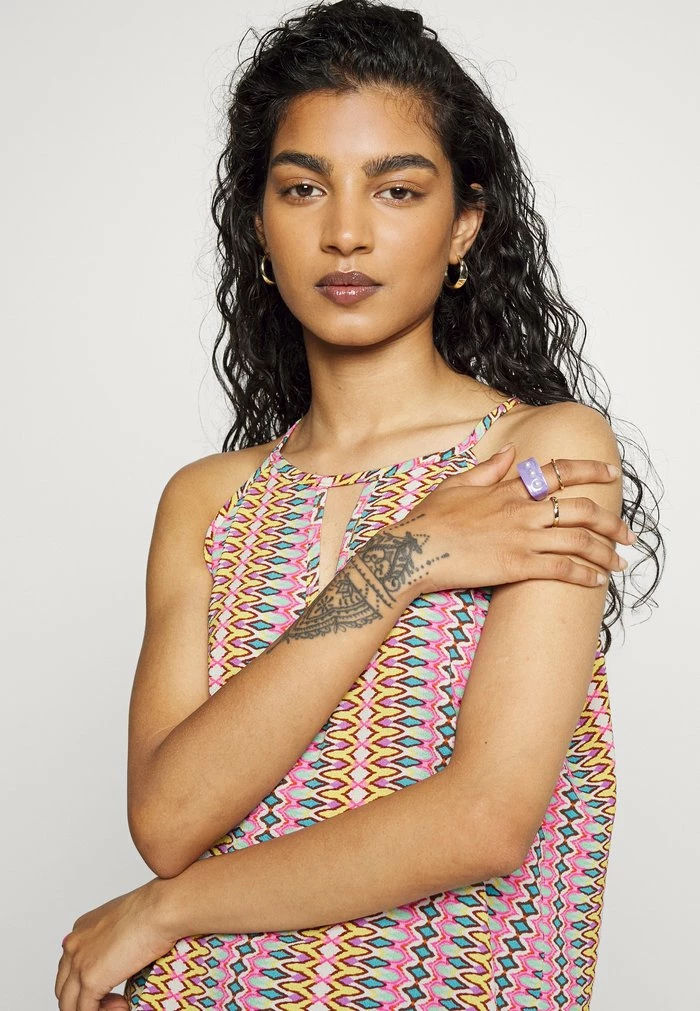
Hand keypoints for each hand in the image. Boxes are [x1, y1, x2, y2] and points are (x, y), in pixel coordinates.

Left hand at [54, 878, 175, 1010]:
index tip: (108, 988)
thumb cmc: (152, 909)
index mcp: (81, 930)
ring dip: (95, 1009)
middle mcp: (73, 946)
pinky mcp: (90, 980)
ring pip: (69, 1004)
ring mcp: (79, 964)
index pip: (70, 968)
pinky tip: (123, 1006)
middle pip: (65, 988)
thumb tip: (121, 957)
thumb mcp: (123, 922)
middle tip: (115, 999)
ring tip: (120, 1005)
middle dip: (85, 1000)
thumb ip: (114, 939)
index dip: (86, 983)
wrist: (158, 909)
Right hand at [390, 444, 632, 595]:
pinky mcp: (517, 566)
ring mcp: (521, 538)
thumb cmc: (429, 520)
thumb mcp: (457, 484)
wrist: (411, 550)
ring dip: (605, 553)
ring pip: (579, 541)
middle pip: (582, 509)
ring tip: (618, 563)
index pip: (560, 472)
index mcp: (508, 488)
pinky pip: (562, 570)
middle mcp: (521, 510)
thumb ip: (489, 469)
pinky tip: (596, 582)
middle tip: (626, 534)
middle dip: (612, 522)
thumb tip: (511, 452)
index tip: (612, 472)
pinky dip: (584, 575)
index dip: (591, 469)